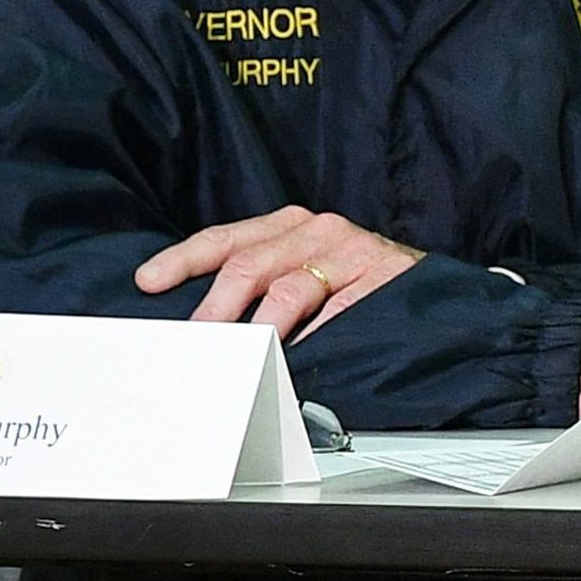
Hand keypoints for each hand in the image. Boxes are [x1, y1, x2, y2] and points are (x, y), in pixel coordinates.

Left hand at [135, 208, 417, 337]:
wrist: (432, 287)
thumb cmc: (361, 281)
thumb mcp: (308, 265)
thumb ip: (264, 278)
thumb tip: (205, 316)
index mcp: (291, 225)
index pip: (226, 238)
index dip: (183, 259)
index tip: (149, 281)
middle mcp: (318, 231)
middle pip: (250, 263)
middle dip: (215, 305)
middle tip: (194, 336)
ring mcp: (350, 254)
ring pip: (289, 287)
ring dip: (257, 327)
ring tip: (237, 352)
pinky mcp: (380, 281)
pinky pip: (337, 312)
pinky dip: (311, 337)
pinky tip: (292, 354)